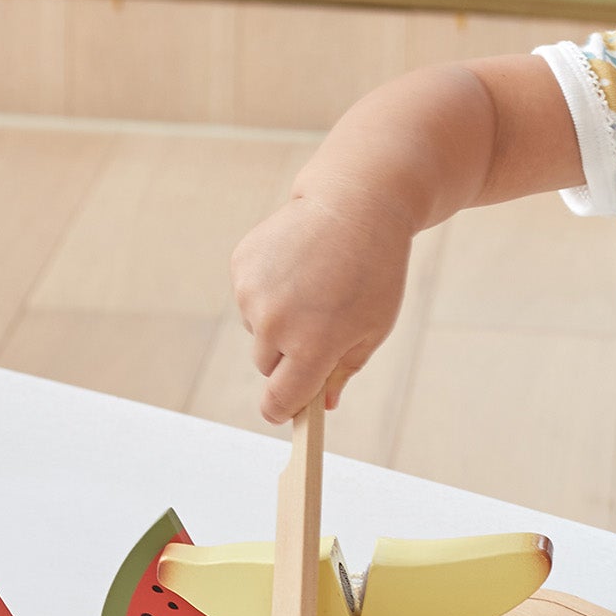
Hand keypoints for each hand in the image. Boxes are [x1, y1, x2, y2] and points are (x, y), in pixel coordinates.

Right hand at [230, 192, 411, 424]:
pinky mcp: (241, 266)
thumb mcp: (374, 328)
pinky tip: (296, 265)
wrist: (356, 205)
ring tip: (313, 285)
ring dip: (277, 319)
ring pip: (256, 329)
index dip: (281, 410)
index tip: (284, 411)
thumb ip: (343, 370)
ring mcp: (252, 292)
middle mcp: (275, 323)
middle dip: (288, 357)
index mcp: (311, 346)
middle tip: (321, 323)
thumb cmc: (374, 272)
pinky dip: (267, 289)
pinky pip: (249, 297)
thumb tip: (323, 405)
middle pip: (267, 366)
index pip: (278, 400)